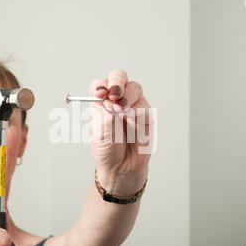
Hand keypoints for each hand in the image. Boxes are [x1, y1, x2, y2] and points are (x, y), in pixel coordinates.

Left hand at [88, 69, 153, 195]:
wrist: (121, 168)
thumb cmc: (107, 151)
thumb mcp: (100, 136)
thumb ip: (105, 119)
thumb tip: (112, 105)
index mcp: (100, 102)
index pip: (100, 84)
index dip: (100, 86)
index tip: (100, 94)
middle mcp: (117, 100)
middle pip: (119, 77)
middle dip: (117, 82)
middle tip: (114, 95)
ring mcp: (133, 105)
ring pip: (134, 88)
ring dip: (127, 97)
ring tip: (121, 112)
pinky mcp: (146, 116)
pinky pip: (144, 106)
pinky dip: (136, 111)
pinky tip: (130, 121)